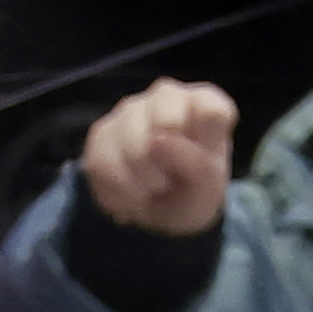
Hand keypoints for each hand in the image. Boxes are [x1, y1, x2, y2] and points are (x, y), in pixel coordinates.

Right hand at [76, 80, 237, 240]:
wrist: (159, 214)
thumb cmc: (192, 192)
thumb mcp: (207, 190)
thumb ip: (195, 163)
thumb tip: (157, 139)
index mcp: (203, 103)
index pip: (209, 109)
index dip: (203, 145)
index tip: (200, 163)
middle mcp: (167, 97)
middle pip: (167, 121)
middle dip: (168, 163)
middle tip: (171, 178)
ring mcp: (131, 109)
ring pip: (131, 142)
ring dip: (142, 181)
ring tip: (151, 189)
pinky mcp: (102, 131)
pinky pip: (104, 162)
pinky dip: (119, 191)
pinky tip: (130, 193)